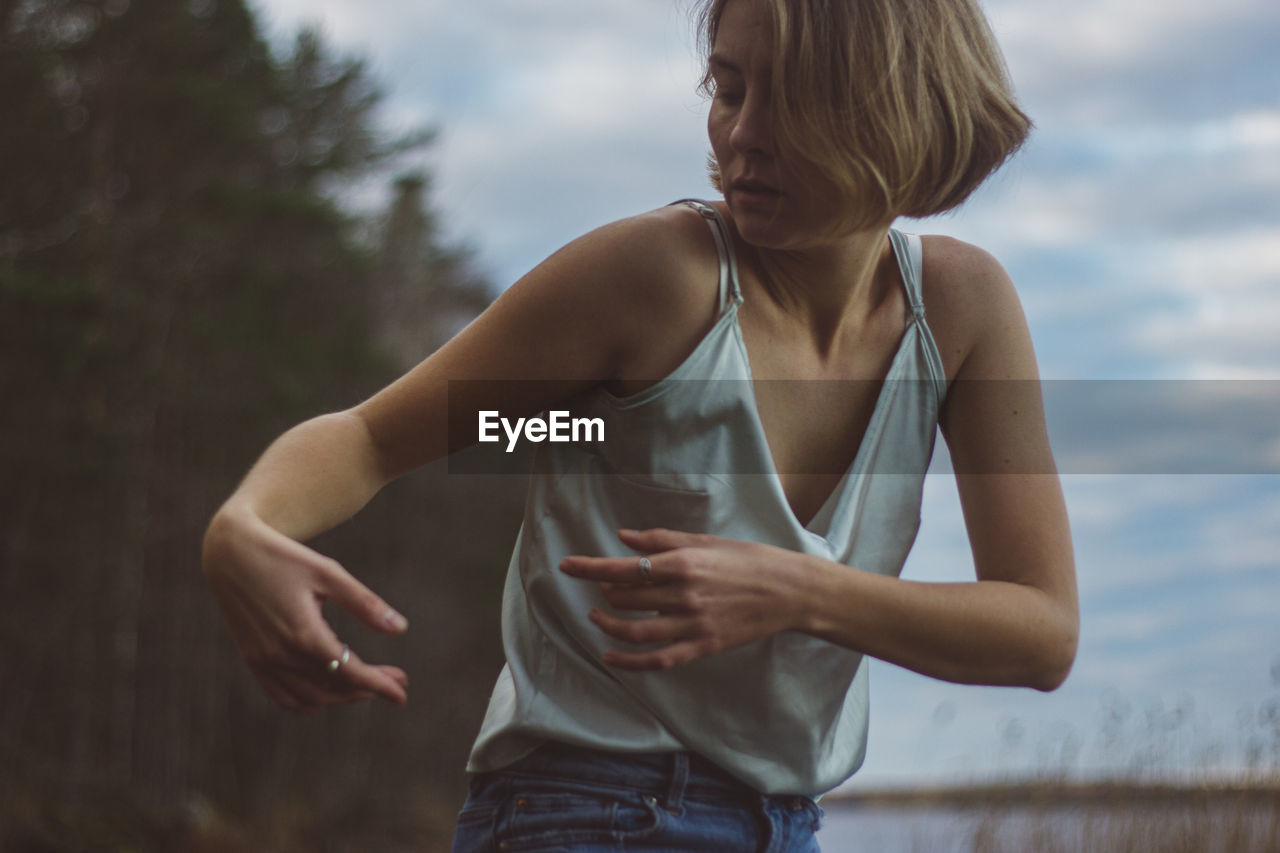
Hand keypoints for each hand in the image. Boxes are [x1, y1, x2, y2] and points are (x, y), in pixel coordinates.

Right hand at [201, 504, 408, 711]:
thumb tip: (401, 629)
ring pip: (309, 699)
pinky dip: (309, 701)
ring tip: (367, 682)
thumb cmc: (285, 557)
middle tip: (396, 679)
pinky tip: (329, 688)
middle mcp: (281, 654)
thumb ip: (365, 604)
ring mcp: (263, 661)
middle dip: (368, 689)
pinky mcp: (253, 660)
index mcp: (304, 633)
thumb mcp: (329, 573)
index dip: (380, 686)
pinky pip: (283, 697)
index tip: (402, 695)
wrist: (230, 552)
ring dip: (341, 697)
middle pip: (334, 688)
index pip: (350, 673)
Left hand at [558, 528, 805, 670]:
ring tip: (597, 617)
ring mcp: (692, 624)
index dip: (589, 568)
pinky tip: (610, 656)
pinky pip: (657, 660)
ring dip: (607, 625)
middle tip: (601, 586)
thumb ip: (661, 540)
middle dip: (604, 592)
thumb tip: (623, 538)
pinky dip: (628, 661)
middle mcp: (683, 595)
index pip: (622, 568)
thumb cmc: (749, 559)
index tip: (567, 566)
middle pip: (624, 598)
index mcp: (683, 563)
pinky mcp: (702, 646)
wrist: (788, 591)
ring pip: (634, 631)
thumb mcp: (705, 541)